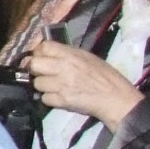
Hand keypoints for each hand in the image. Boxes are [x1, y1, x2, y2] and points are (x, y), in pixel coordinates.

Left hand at [26, 38, 143, 127]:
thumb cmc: (104, 76)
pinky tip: (59, 97)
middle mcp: (63, 67)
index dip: (39, 52)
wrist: (115, 98)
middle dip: (35, 69)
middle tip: (43, 73)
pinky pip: (44, 98)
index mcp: (71, 54)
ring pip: (37, 83)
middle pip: (34, 65)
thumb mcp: (87, 57)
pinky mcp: (61, 101)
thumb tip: (47, 52)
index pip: (43, 47)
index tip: (41, 58)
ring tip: (54, 87)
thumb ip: (66, 54)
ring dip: (43, 86)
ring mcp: (61, 85)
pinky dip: (50, 99)